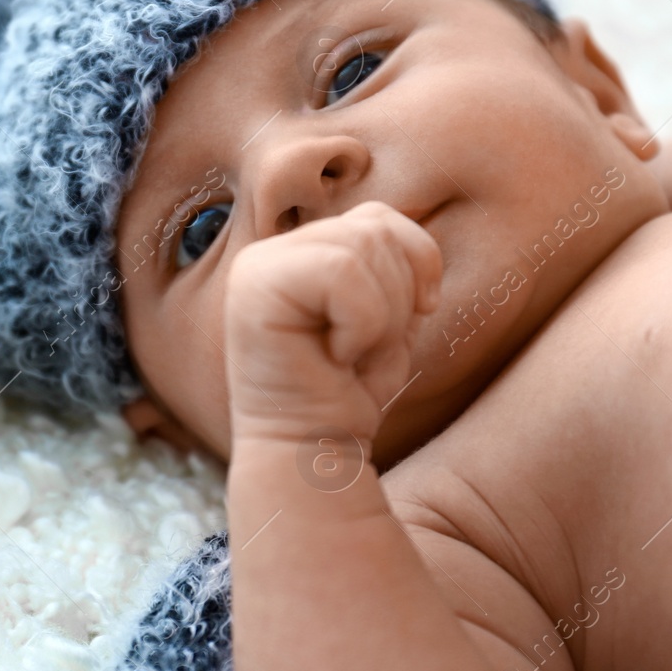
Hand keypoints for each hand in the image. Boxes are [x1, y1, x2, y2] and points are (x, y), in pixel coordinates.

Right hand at [222, 201, 442, 442]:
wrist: (315, 451)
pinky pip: (343, 272)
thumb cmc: (350, 391)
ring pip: (363, 246)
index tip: (404, 321)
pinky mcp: (254, 289)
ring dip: (380, 315)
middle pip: (374, 229)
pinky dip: (362, 323)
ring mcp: (257, 267)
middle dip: (397, 297)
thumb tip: (417, 240)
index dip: (414, 267)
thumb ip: (392, 262)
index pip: (378, 218)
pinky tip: (335, 357)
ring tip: (348, 354)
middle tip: (364, 349)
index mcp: (300, 251)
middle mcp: (271, 251)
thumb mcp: (388, 313)